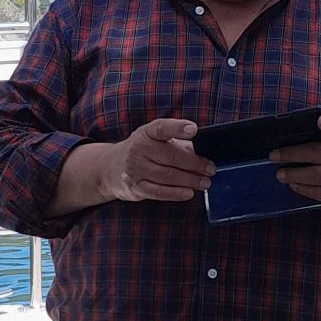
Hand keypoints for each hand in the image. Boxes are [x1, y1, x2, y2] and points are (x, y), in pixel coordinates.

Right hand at [100, 118, 215, 201]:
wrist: (110, 168)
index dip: (178, 128)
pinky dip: (176, 193)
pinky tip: (189, 192)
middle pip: (171, 156)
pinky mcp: (135, 187)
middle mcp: (138, 149)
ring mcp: (135, 169)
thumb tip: (202, 153)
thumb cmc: (142, 152)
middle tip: (211, 168)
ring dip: (190, 180)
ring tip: (205, 182)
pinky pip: (159, 192)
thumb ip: (176, 143)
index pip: (162, 128)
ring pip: (168, 175)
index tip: (194, 130)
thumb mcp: (154, 140)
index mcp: (146, 133)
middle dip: (195, 163)